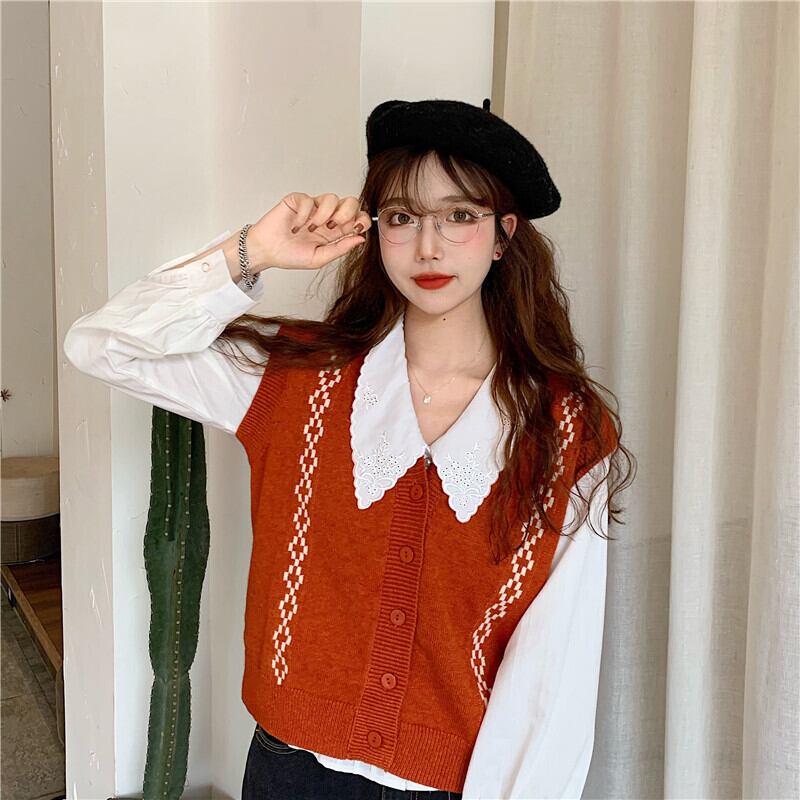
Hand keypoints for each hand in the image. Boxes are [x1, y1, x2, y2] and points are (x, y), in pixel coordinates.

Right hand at [250, 192, 371, 270]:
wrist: (266, 251)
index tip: (355, 229)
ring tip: (311, 229)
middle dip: (346, 214)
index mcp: (335, 231)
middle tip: (333, 227)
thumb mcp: (319, 258)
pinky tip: (295, 227)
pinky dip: (304, 215)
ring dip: (324, 215)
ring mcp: (313, 207)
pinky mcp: (298, 200)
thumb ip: (341, 248)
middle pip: (350, 202)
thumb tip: (361, 239)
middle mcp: (327, 217)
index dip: (361, 220)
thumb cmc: (290, 256)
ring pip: (332, 198)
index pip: (357, 218)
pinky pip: (309, 200)